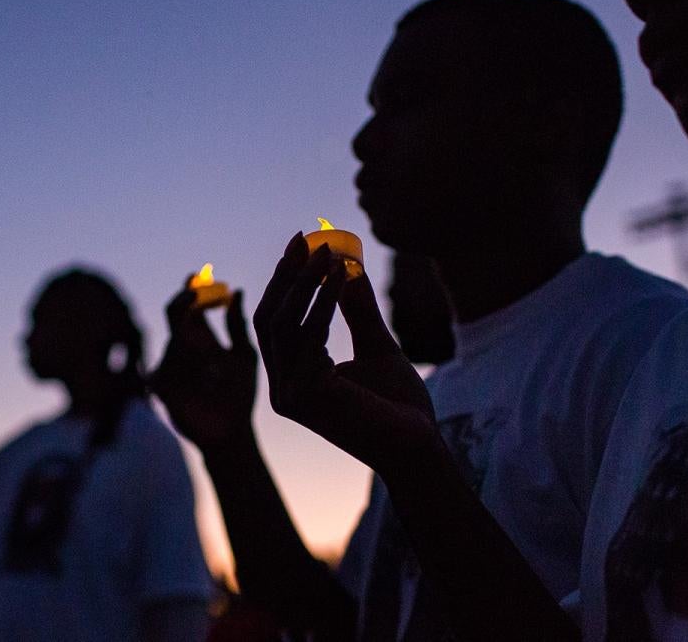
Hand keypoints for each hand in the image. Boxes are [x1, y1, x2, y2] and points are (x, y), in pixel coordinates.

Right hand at [150, 278, 257, 450]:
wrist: (233, 431)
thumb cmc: (241, 393)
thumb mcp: (245, 355)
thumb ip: (237, 325)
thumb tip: (237, 291)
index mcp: (201, 337)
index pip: (190, 304)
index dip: (191, 288)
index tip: (199, 277)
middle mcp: (182, 347)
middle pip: (173, 313)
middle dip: (183, 302)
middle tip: (196, 295)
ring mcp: (170, 366)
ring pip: (173, 341)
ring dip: (197, 350)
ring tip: (219, 369)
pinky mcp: (160, 387)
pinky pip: (162, 369)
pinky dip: (185, 372)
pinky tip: (208, 381)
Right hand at [254, 234, 439, 471]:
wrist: (418, 447)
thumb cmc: (400, 406)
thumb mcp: (376, 346)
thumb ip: (358, 311)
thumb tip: (348, 267)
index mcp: (294, 377)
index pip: (276, 322)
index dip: (285, 281)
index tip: (302, 244)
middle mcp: (283, 387)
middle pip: (269, 319)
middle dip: (286, 276)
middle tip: (306, 240)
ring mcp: (290, 394)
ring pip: (282, 324)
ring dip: (305, 283)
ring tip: (327, 254)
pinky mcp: (305, 396)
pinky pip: (307, 337)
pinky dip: (323, 302)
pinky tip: (340, 279)